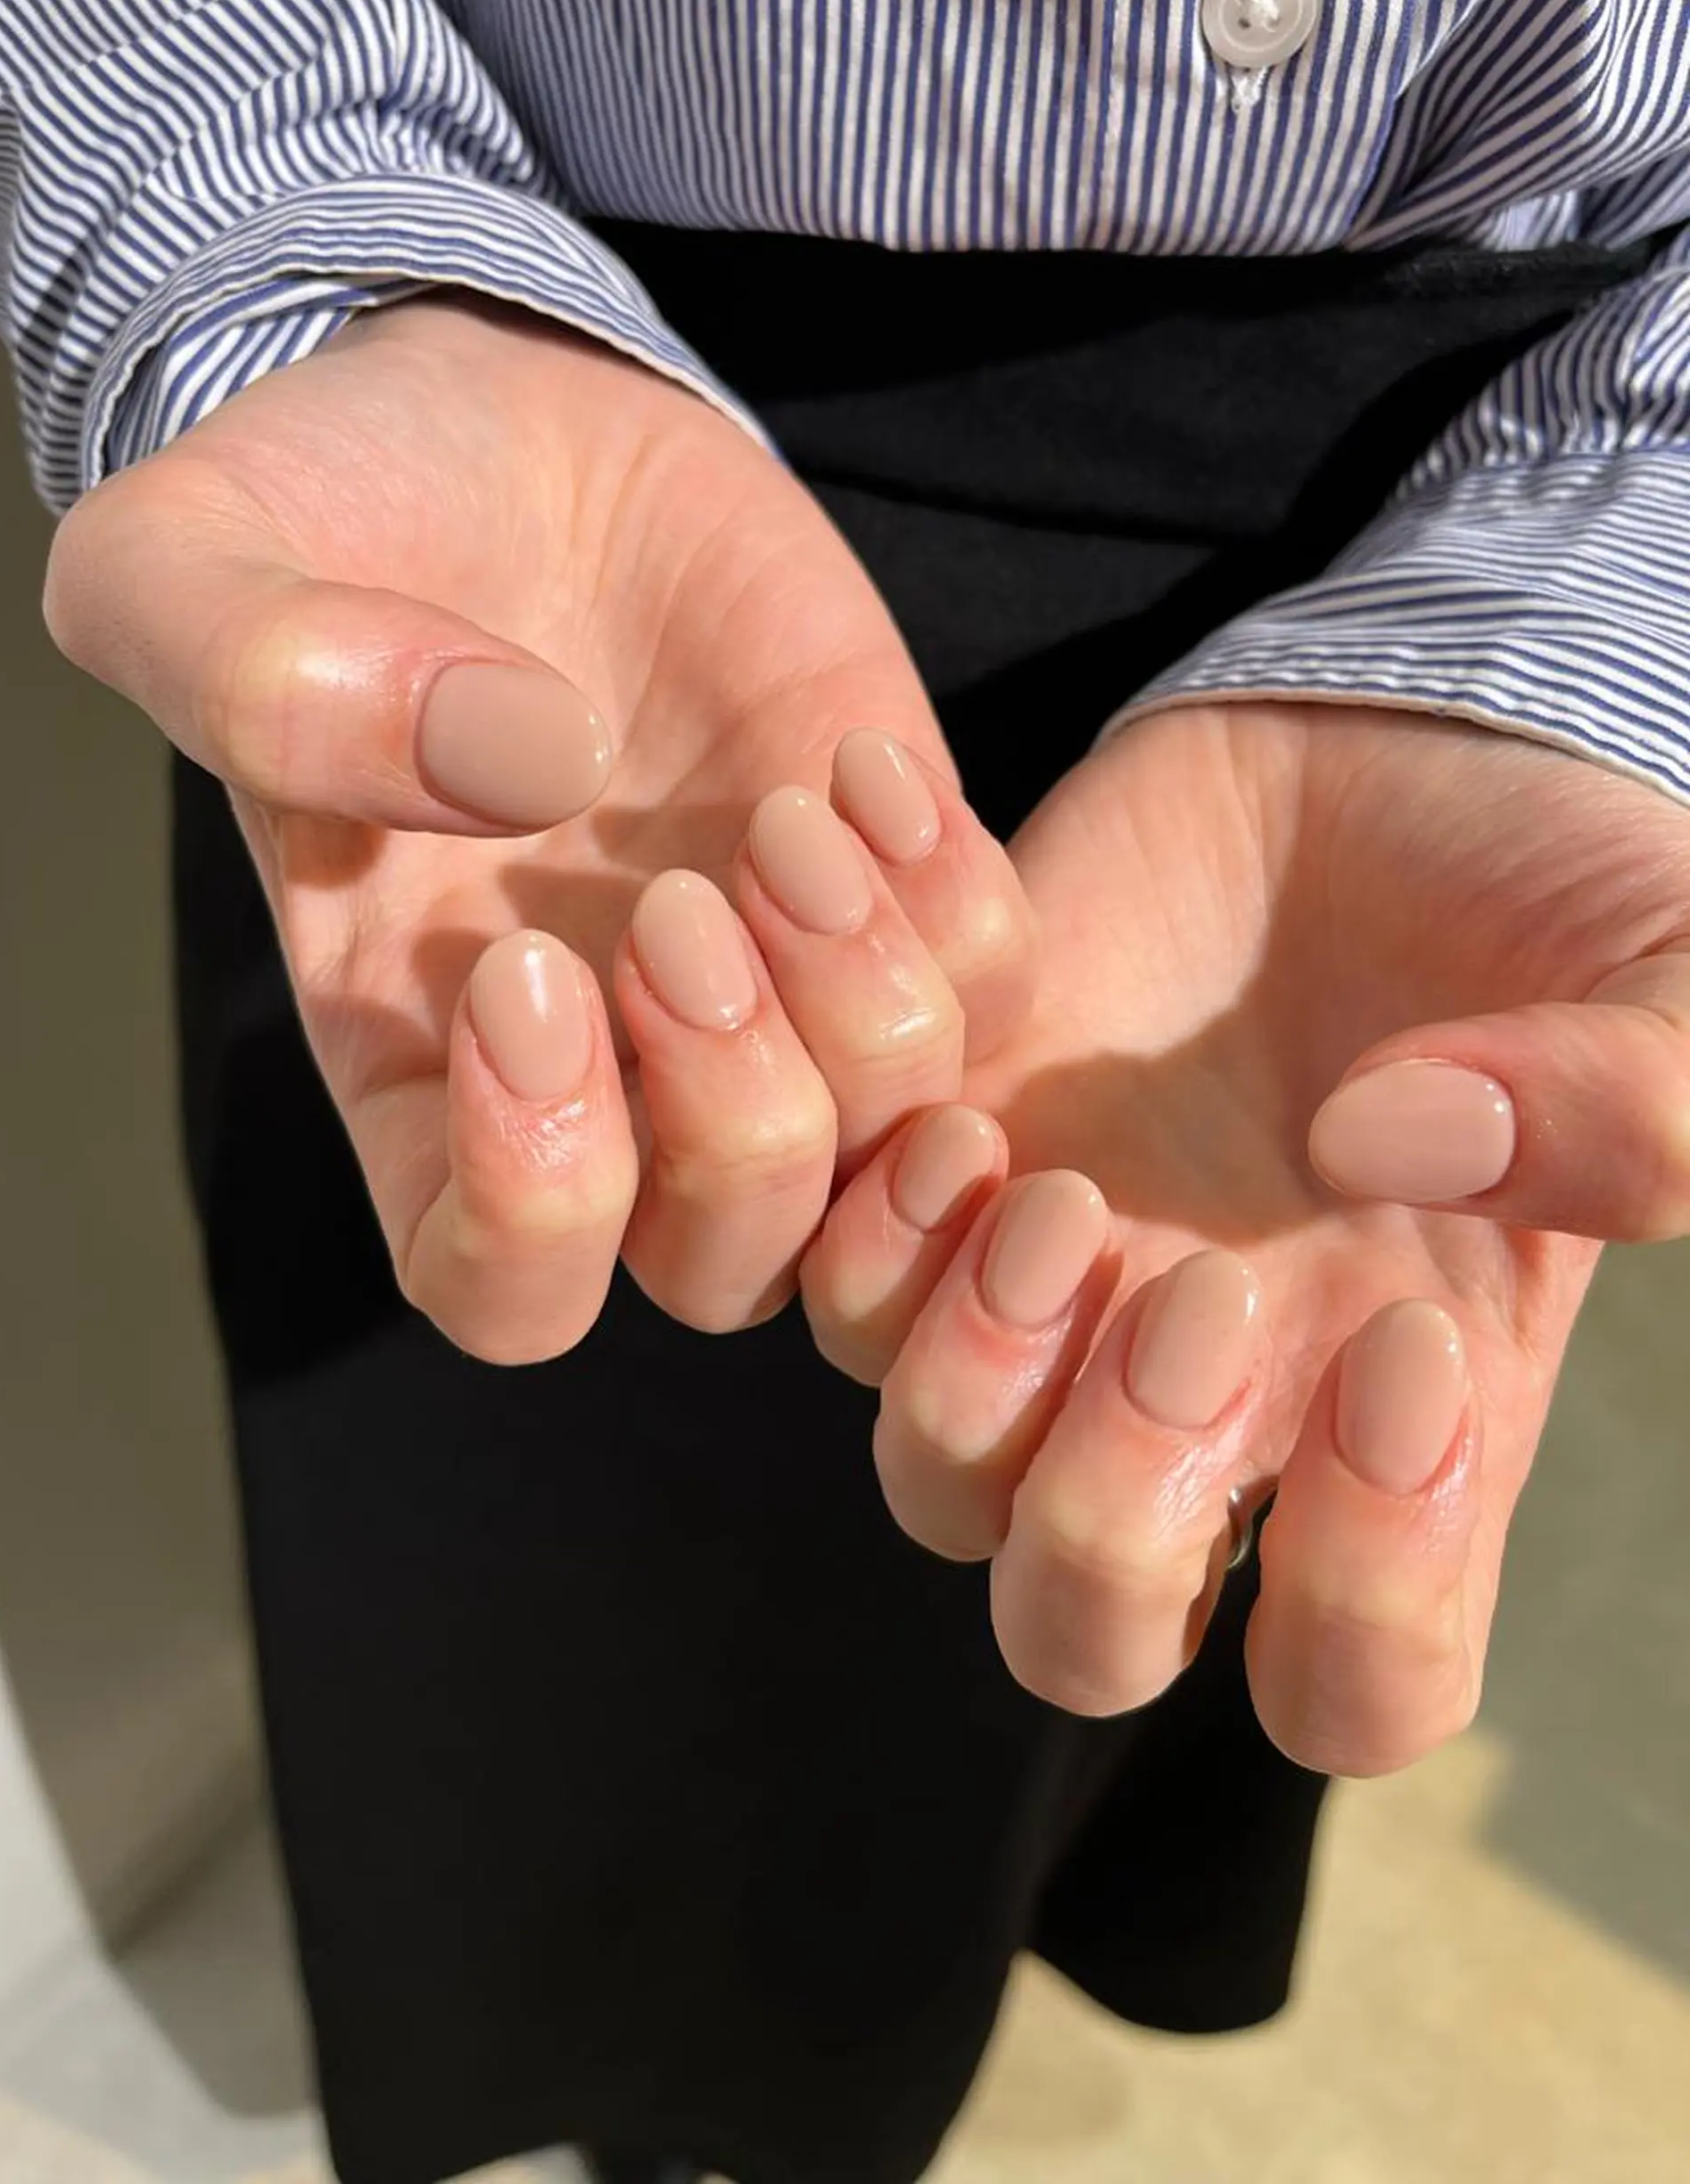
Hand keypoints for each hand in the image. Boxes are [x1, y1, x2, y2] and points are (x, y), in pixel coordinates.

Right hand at [44, 294, 1031, 1358]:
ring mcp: (768, 979)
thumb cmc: (325, 515)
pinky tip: (857, 766)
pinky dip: (959, 906)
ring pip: (886, 1148)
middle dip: (738, 1114)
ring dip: (863, 1000)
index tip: (521, 977)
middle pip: (727, 1262)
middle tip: (679, 906)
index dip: (535, 1200)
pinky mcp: (881, 875)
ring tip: (785, 816)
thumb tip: (517, 768)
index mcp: (419, 1053)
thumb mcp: (185, 567)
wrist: (498, 416)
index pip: (495, 1281)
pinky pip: (993, 995)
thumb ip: (260, 679)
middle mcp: (612, 1061)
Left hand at [802, 702, 1689, 1773]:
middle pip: (1080, 1626)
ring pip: (927, 1472)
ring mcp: (1055, 1286)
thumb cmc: (1545, 893)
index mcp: (1405, 1418)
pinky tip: (965, 1086)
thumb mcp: (1674, 983)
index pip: (1355, 1674)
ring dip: (964, 1365)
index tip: (1406, 1352)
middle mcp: (1211, 1393)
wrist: (1369, 745)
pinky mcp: (939, 1150)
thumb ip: (1642, 1105)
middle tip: (1197, 1294)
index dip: (1364, 1596)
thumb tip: (1391, 1149)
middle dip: (1109, 1514)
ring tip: (1052, 1186)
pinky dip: (861, 1209)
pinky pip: (816, 1272)